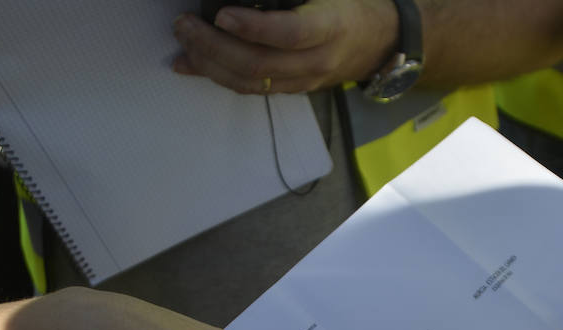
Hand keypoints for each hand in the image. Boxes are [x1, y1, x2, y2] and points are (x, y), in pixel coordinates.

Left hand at [172, 1, 396, 94]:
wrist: (380, 41)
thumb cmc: (350, 5)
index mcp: (331, 27)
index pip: (291, 33)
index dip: (255, 28)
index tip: (222, 15)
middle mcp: (317, 60)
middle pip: (260, 64)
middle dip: (215, 46)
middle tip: (185, 25)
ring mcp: (304, 80)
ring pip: (251, 82)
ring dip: (210, 64)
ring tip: (183, 42)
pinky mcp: (292, 89)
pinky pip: (252, 88)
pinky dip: (218, 76)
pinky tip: (192, 64)